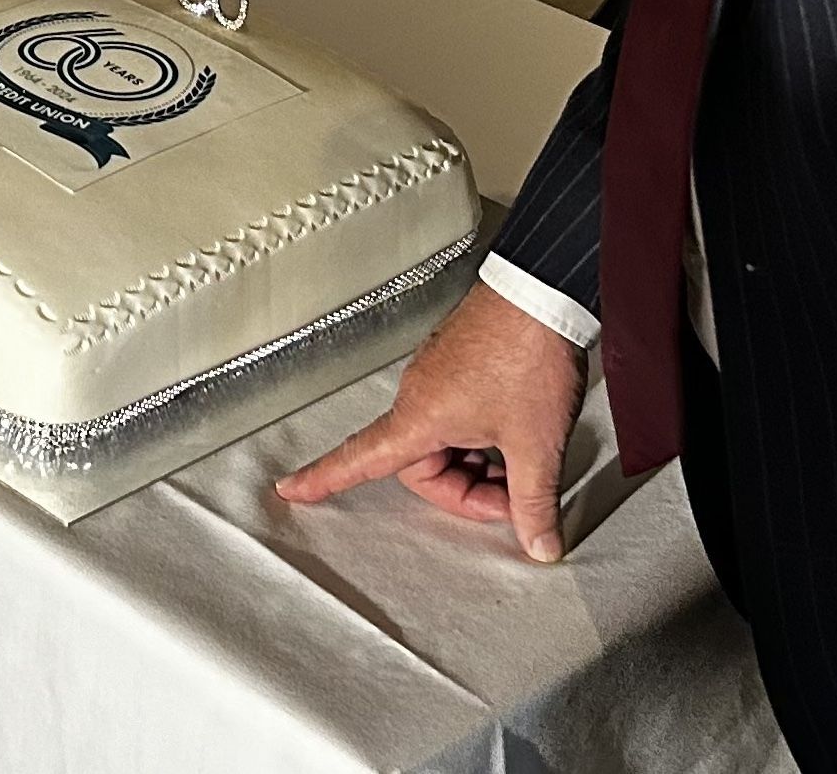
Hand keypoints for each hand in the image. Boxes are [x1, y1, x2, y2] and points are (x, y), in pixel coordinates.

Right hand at [275, 283, 587, 561]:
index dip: (324, 478)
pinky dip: (481, 433)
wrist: (542, 292)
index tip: (293, 489)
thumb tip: (539, 543)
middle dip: (464, 489)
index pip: (360, 458)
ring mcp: (439, 373)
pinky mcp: (459, 359)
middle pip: (421, 463)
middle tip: (510, 498)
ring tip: (522, 460)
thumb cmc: (526, 353)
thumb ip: (534, 502)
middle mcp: (419, 392)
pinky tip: (516, 430)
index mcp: (420, 416)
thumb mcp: (536, 444)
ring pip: (444, 438)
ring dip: (477, 461)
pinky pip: (457, 411)